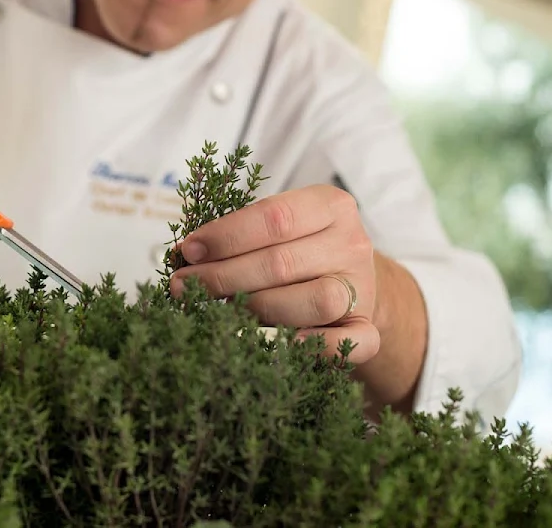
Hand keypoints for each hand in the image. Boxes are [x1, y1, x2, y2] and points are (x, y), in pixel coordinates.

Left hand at [170, 185, 379, 362]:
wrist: (353, 279)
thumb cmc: (300, 248)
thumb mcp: (279, 226)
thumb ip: (242, 234)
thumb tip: (185, 254)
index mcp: (330, 205)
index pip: (275, 217)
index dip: (226, 235)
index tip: (189, 250)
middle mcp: (351, 243)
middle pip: (282, 262)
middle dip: (223, 276)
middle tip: (183, 286)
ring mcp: (362, 288)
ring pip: (314, 301)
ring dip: (258, 309)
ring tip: (219, 311)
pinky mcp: (368, 327)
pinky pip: (350, 343)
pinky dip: (317, 346)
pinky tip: (281, 344)